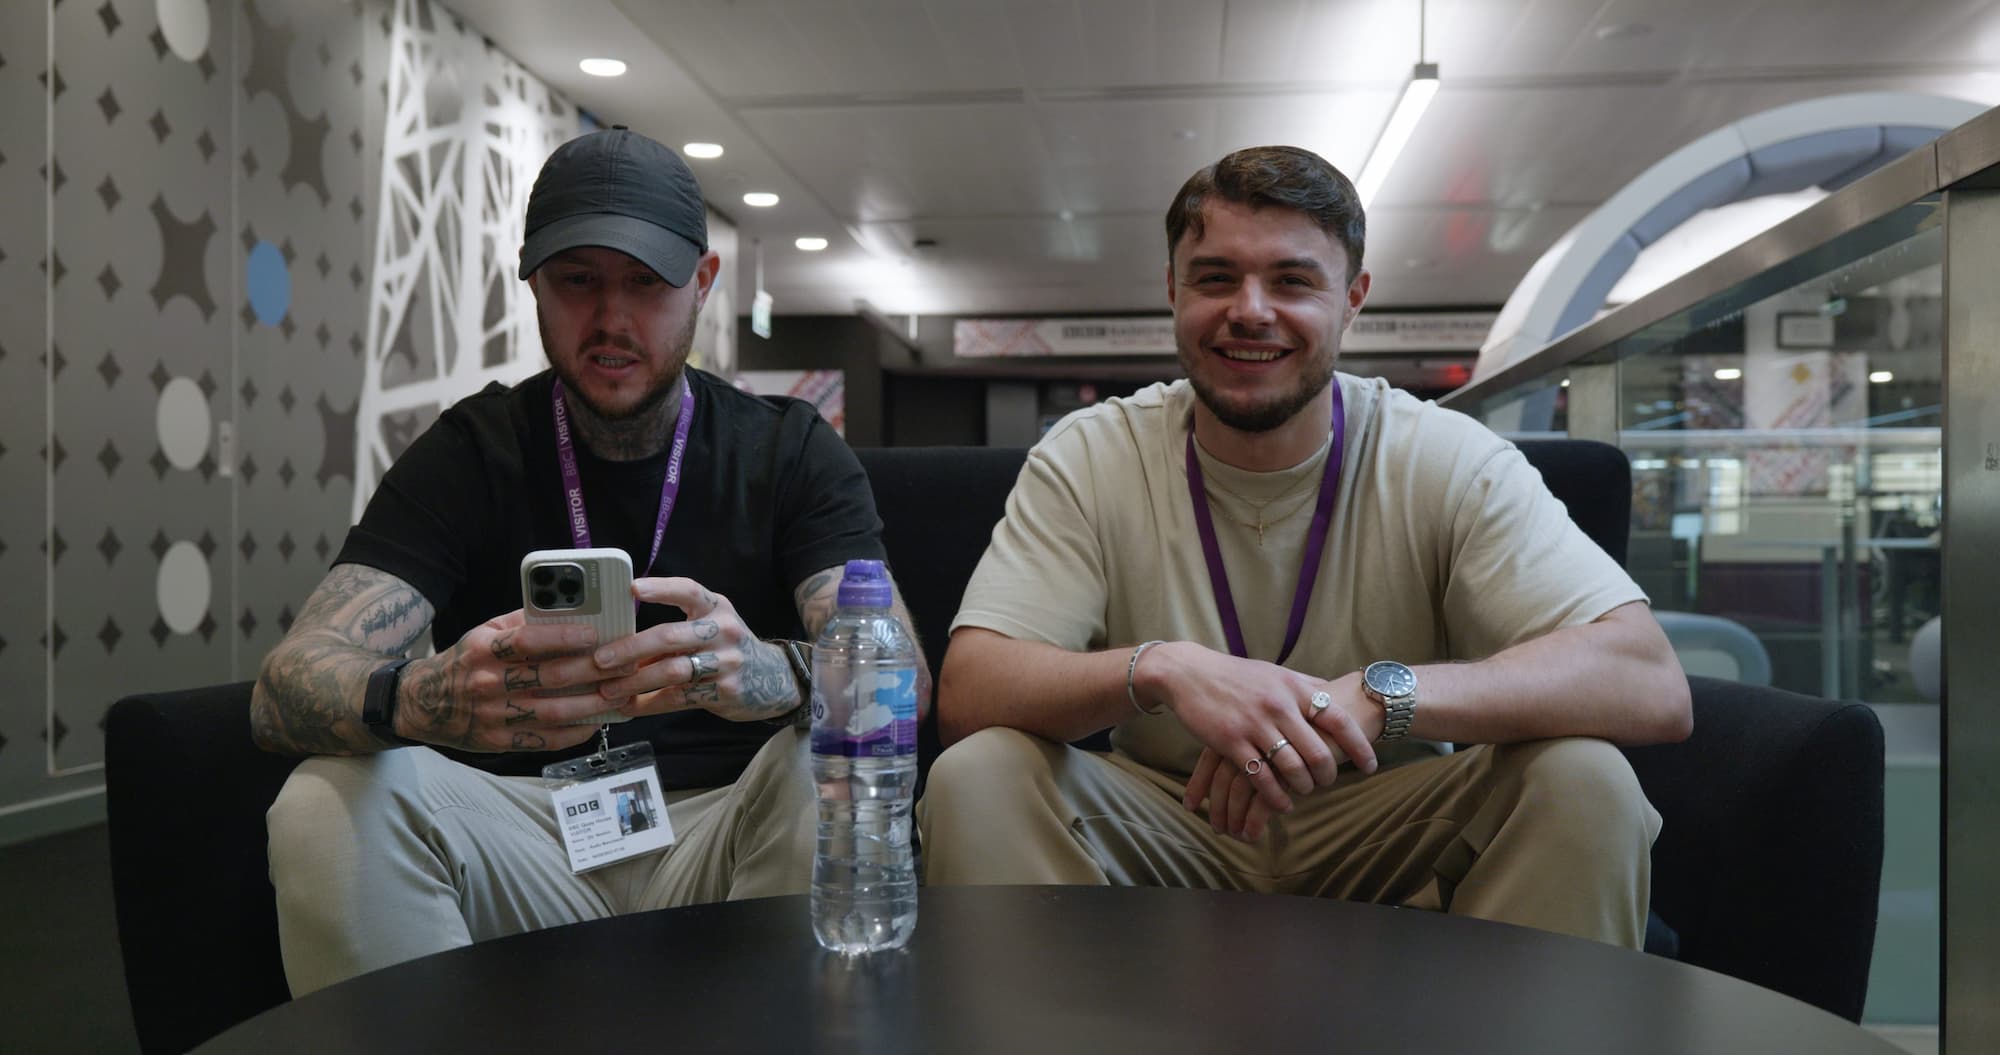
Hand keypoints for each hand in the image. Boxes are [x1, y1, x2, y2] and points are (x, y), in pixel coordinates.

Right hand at [394, 610, 627, 752]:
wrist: (424, 705)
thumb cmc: (466, 662)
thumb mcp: (484, 633)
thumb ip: (522, 621)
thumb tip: (567, 609)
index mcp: (484, 650)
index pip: (527, 641)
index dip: (563, 638)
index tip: (595, 634)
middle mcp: (488, 683)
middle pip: (550, 678)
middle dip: (594, 671)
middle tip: (625, 664)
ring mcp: (495, 716)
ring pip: (554, 712)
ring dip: (594, 704)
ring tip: (621, 694)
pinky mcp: (500, 741)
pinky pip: (545, 739)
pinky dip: (576, 732)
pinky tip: (597, 721)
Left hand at [589, 577, 801, 721]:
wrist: (774, 679)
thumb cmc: (727, 649)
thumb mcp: (708, 629)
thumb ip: (672, 633)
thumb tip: (620, 646)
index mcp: (716, 607)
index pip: (688, 591)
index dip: (660, 588)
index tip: (632, 588)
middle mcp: (723, 630)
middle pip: (670, 636)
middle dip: (630, 648)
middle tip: (601, 659)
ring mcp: (727, 661)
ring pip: (672, 671)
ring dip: (635, 682)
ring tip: (608, 690)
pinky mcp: (726, 691)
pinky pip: (679, 698)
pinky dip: (649, 704)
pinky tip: (631, 706)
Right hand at [1139, 647, 1375, 840]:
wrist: (1190, 673)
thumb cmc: (1237, 675)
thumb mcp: (1275, 673)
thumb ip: (1305, 684)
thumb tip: (1335, 693)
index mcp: (1294, 688)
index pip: (1338, 720)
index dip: (1360, 746)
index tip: (1371, 766)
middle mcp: (1278, 705)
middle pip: (1318, 752)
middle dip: (1328, 774)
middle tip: (1329, 782)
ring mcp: (1254, 724)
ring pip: (1292, 768)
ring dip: (1304, 787)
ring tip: (1305, 792)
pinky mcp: (1230, 742)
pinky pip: (1261, 777)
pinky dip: (1276, 795)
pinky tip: (1282, 802)